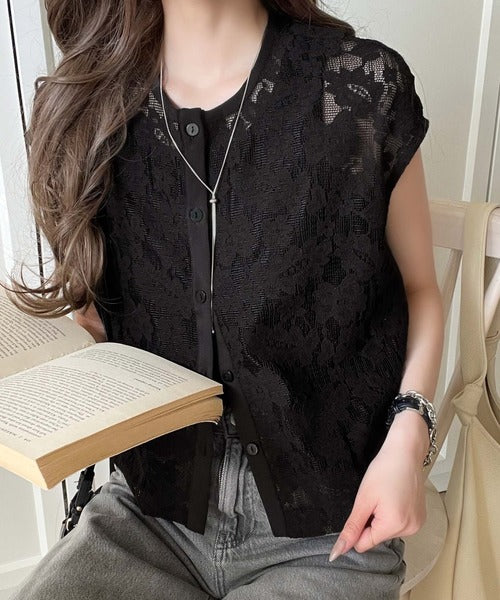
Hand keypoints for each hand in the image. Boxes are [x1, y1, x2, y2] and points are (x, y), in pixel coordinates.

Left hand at [328, 427, 426, 560]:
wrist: (405, 451)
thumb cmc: (384, 469)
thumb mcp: (363, 499)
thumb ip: (351, 527)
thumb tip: (338, 551)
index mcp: (394, 526)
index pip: (364, 544)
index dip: (358, 526)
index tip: (363, 507)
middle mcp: (410, 530)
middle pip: (377, 537)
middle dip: (372, 519)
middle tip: (376, 497)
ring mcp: (417, 524)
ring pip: (387, 530)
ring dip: (382, 516)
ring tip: (386, 494)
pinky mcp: (421, 517)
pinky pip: (399, 523)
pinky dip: (393, 513)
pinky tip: (394, 496)